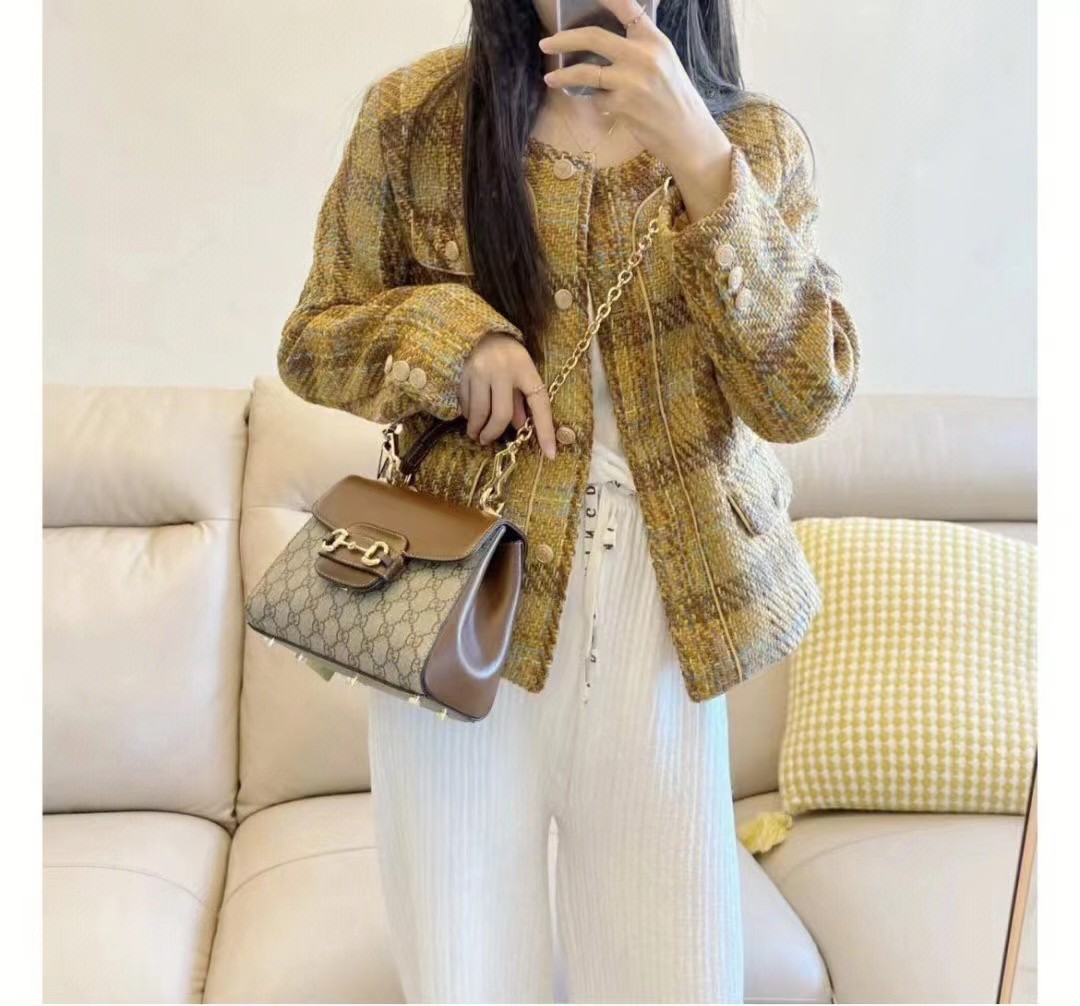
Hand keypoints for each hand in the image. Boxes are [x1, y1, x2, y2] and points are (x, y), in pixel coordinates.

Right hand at [460, 333, 557, 459]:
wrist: (485, 334)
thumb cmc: (510, 360)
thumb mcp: (523, 377)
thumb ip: (522, 402)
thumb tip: (519, 429)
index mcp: (526, 370)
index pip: (539, 405)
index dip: (545, 431)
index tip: (550, 454)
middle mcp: (504, 370)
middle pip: (501, 414)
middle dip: (494, 432)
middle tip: (488, 441)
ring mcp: (482, 371)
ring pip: (479, 411)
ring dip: (477, 428)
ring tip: (477, 435)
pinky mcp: (464, 373)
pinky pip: (466, 403)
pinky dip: (468, 415)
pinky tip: (471, 417)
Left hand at [538, 0, 734, 215]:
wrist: (685, 132)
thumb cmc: (673, 97)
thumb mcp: (665, 61)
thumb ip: (641, 45)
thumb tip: (610, 38)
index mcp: (654, 40)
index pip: (627, 8)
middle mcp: (642, 56)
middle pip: (593, 37)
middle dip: (564, 39)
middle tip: (546, 43)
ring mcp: (631, 81)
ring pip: (586, 72)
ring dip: (563, 75)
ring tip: (550, 78)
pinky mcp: (622, 105)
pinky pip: (597, 99)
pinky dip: (596, 102)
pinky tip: (602, 106)